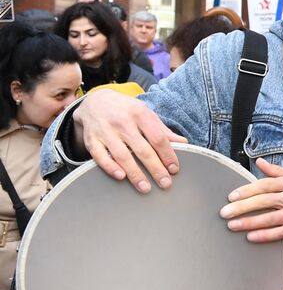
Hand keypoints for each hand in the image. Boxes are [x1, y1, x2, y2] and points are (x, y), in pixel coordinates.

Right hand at [72, 89, 186, 192]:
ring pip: (122, 155)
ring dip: (135, 174)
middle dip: (155, 168)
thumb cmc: (126, 110)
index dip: (167, 155)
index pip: (157, 138)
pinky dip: (110, 167)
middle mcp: (122, 122)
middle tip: (165, 183)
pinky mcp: (91, 140)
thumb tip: (184, 143)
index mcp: (139, 114)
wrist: (95, 101)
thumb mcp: (146, 114)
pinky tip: (121, 177)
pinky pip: (99, 156)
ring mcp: (105, 131)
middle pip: (142, 149)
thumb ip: (163, 130)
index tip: (174, 169)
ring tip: (145, 188)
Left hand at [220, 158, 282, 242]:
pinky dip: (265, 236)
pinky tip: (250, 237)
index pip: (265, 185)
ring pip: (269, 219)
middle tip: (225, 212)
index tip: (231, 196)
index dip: (247, 191)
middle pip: (264, 202)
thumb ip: (276, 171)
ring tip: (232, 226)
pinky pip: (279, 233)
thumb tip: (259, 162)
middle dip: (243, 207)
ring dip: (249, 223)